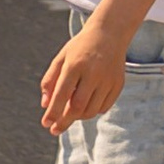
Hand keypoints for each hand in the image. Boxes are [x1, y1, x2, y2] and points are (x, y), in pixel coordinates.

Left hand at [40, 14, 125, 136]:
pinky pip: (104, 107)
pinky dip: (93, 111)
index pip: (62, 94)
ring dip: (78, 116)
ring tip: (70, 113)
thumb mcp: (61, 58)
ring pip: (91, 110)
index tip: (46, 123)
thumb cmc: (80, 48)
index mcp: (75, 64)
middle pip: (77, 106)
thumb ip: (50, 81)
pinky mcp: (118, 84)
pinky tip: (86, 105)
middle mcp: (93, 72)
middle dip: (64, 121)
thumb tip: (45, 106)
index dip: (53, 112)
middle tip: (54, 130)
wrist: (109, 34)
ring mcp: (108, 79)